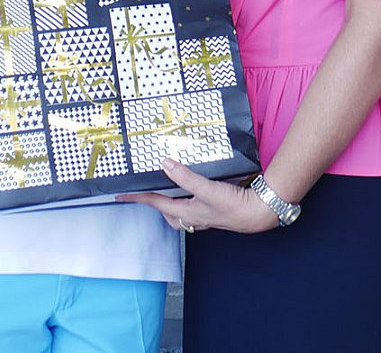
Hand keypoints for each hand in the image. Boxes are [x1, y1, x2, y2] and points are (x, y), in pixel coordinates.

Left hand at [118, 159, 280, 233]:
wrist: (260, 214)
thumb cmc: (234, 206)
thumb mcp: (207, 189)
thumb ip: (185, 177)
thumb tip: (165, 164)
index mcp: (187, 212)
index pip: (156, 204)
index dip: (138, 197)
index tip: (121, 196)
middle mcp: (195, 217)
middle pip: (168, 213)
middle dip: (156, 205)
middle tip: (147, 194)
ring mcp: (206, 216)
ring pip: (182, 212)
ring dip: (173, 203)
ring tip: (170, 190)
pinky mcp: (217, 212)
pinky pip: (196, 208)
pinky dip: (191, 199)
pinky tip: (197, 191)